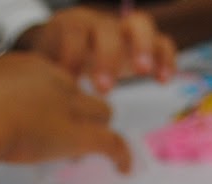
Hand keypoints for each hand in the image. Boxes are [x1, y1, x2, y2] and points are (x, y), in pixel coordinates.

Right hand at [0, 52, 133, 171]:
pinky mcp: (77, 135)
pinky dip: (121, 155)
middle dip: (81, 112)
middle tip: (72, 138)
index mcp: (23, 68)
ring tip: (105, 153)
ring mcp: (68, 107)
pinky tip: (126, 169)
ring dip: (100, 131)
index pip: (49, 79)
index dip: (51, 100)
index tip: (42, 116)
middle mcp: (52, 81)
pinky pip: (111, 142)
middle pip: (81, 92)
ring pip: (101, 113)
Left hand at [15, 9, 178, 91]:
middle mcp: (98, 24)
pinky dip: (166, 57)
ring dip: (143, 48)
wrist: (65, 56)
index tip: (69, 84)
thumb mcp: (45, 77)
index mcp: (70, 27)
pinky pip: (162, 42)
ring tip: (144, 73)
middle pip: (106, 28)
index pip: (72, 32)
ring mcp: (124, 31)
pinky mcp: (144, 45)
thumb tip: (49, 131)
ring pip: (140, 24)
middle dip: (107, 57)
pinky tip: (163, 80)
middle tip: (104, 88)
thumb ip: (47, 93)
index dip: (72, 56)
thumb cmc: (54, 71)